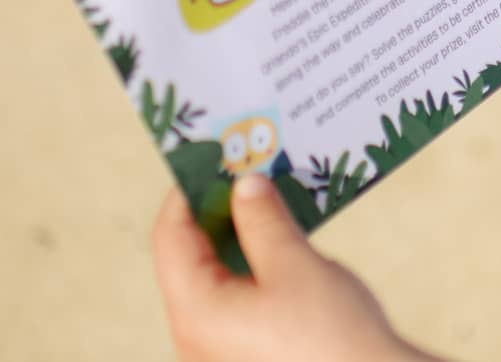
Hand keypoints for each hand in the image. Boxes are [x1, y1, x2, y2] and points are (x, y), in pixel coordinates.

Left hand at [152, 174, 440, 361]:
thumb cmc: (330, 334)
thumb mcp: (294, 263)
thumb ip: (263, 220)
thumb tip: (243, 185)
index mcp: (196, 313)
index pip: (170, 237)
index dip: (188, 191)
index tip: (214, 157)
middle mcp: (196, 338)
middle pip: (189, 259)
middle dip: (218, 210)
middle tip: (248, 171)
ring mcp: (219, 351)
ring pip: (214, 279)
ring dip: (238, 236)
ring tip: (270, 199)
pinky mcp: (245, 355)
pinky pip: (234, 299)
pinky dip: (251, 265)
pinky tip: (282, 242)